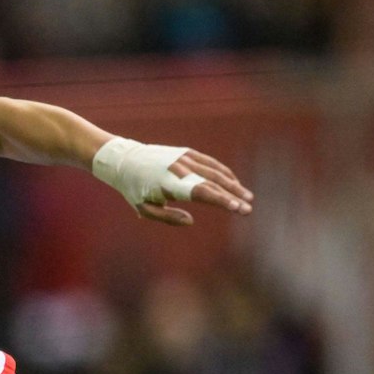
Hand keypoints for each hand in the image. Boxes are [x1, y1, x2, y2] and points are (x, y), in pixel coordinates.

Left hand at [92, 137, 253, 226]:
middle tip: (248, 209)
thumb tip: (190, 221)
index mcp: (170, 183)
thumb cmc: (134, 188)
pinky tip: (233, 183)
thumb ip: (167, 217)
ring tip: (247, 197)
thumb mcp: (144, 208)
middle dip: (233, 196)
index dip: (222, 200)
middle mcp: (180, 168)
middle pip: (213, 182)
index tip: (237, 208)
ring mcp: (185, 158)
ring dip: (233, 184)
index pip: (202, 192)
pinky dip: (223, 173)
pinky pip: (210, 163)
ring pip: (215, 171)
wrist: (124, 159)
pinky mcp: (187, 153)